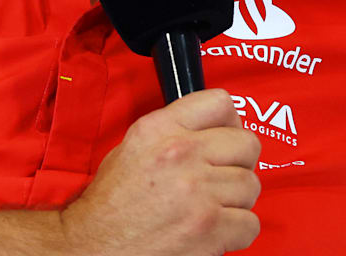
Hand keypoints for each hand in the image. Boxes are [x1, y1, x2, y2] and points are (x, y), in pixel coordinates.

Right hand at [61, 88, 261, 255]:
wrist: (94, 247)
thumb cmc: (110, 204)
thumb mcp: (132, 147)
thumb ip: (172, 130)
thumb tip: (211, 130)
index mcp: (161, 129)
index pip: (220, 103)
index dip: (231, 122)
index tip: (228, 137)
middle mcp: (181, 153)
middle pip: (247, 144)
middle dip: (241, 163)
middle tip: (225, 178)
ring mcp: (198, 192)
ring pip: (251, 185)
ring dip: (239, 200)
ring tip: (217, 207)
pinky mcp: (208, 228)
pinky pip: (250, 223)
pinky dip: (238, 230)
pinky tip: (218, 230)